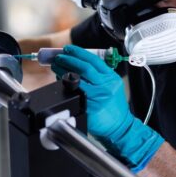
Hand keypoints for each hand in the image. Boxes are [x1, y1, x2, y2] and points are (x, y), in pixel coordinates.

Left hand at [51, 45, 163, 170]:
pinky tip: (59, 82)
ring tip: (55, 66)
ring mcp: (98, 97)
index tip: (68, 49)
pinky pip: (74, 94)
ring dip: (63, 71)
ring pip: (78, 79)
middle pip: (85, 68)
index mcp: (111, 78)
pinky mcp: (90, 108)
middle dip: (69, 60)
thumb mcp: (111, 87)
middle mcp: (105, 86)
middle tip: (58, 57)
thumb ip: (98, 76)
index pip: (94, 60)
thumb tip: (75, 64)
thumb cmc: (113, 107)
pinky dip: (65, 86)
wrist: (120, 127)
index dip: (79, 52)